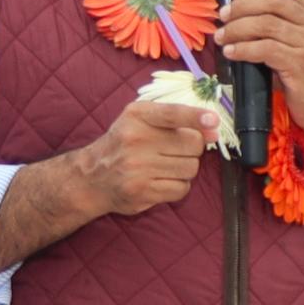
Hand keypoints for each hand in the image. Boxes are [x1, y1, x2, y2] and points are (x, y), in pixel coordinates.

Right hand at [78, 95, 219, 219]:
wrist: (91, 177)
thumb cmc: (122, 144)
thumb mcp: (140, 119)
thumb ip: (176, 118)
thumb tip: (212, 130)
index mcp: (137, 115)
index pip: (173, 114)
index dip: (196, 117)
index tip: (213, 121)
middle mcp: (135, 139)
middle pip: (192, 144)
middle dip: (192, 148)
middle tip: (176, 151)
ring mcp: (138, 167)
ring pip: (190, 168)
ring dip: (185, 168)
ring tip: (166, 166)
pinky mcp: (142, 191)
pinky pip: (181, 188)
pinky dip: (177, 186)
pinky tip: (162, 181)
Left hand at [212, 0, 303, 150]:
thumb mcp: (295, 44)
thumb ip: (276, 28)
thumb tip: (238, 17)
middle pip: (272, 2)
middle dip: (242, 6)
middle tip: (224, 16)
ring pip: (266, 25)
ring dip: (238, 29)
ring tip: (222, 36)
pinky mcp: (300, 65)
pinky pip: (265, 50)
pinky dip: (243, 49)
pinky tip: (231, 53)